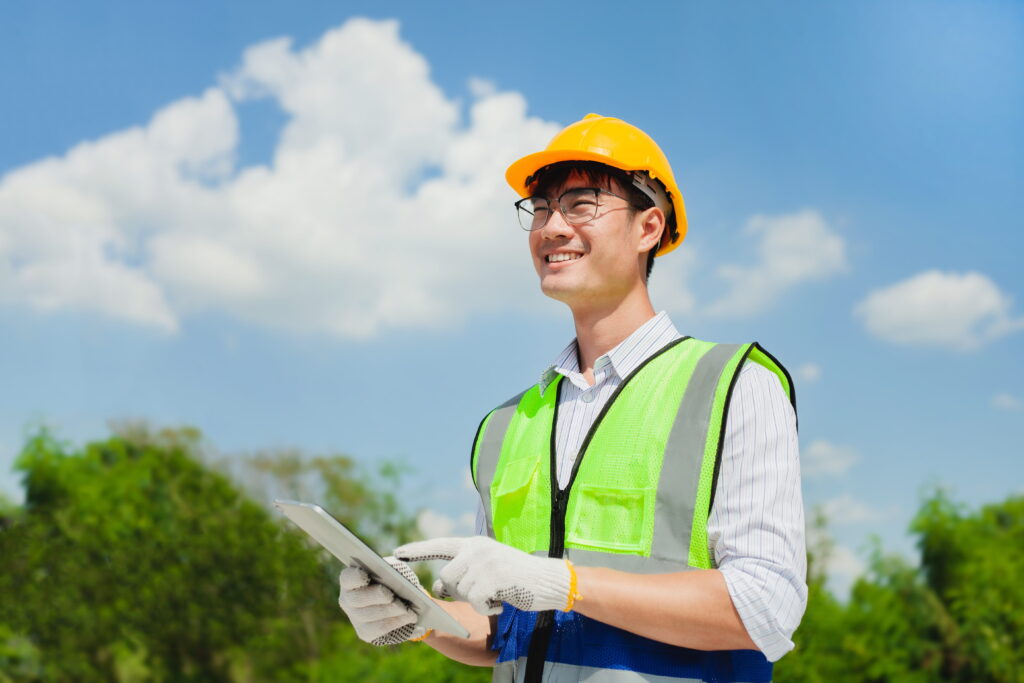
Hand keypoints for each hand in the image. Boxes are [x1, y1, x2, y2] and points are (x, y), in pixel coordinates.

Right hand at [337, 556, 429, 645]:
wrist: (395, 599)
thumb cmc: (391, 579)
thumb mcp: (390, 571)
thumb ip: (390, 572)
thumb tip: (398, 579)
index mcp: (350, 580)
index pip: (348, 578)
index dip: (356, 577)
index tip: (366, 576)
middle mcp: (347, 599)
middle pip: (358, 599)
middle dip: (377, 597)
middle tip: (392, 596)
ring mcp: (354, 617)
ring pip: (370, 616)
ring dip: (391, 612)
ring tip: (408, 610)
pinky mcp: (364, 632)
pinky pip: (379, 629)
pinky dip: (396, 623)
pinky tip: (409, 618)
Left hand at [395, 536, 570, 615]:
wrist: (548, 580)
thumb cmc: (517, 577)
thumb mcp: (488, 568)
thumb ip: (463, 572)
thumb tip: (437, 587)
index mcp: (474, 544)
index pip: (440, 544)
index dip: (418, 550)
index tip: (396, 553)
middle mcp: (477, 548)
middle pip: (446, 577)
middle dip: (459, 591)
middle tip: (484, 593)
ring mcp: (485, 561)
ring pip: (460, 591)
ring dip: (477, 600)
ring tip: (497, 594)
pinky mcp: (493, 576)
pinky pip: (476, 601)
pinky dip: (487, 608)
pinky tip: (502, 601)